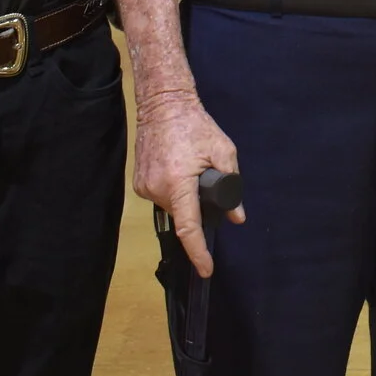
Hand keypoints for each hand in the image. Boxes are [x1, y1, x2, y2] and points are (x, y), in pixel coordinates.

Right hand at [136, 92, 242, 276]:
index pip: (188, 227)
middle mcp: (157, 189)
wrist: (163, 105)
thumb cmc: (196, 126)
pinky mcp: (139, 184)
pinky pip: (162, 198)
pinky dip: (174, 192)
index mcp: (178, 182)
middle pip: (183, 216)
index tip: (206, 269)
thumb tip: (237, 217)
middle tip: (206, 180)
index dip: (198, 251)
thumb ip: (232, 186)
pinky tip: (179, 171)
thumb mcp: (223, 152)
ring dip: (186, 198)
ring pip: (173, 207)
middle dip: (198, 208)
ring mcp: (144, 187)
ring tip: (190, 169)